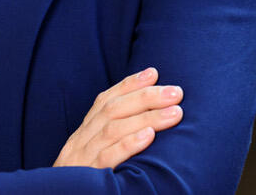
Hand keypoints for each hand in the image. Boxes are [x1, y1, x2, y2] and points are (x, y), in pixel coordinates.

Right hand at [54, 66, 184, 168]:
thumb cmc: (83, 185)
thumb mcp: (92, 160)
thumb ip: (112, 140)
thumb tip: (147, 124)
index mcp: (81, 136)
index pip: (104, 102)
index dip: (129, 85)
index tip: (154, 73)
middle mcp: (78, 143)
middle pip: (112, 110)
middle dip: (146, 97)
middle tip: (177, 92)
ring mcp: (80, 160)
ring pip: (112, 130)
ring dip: (147, 117)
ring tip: (175, 112)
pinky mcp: (86, 179)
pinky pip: (106, 159)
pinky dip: (128, 144)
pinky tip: (149, 136)